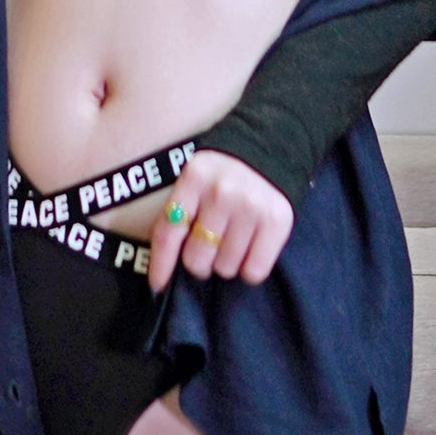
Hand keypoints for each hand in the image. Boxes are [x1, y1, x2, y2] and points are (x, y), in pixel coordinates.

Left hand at [145, 150, 293, 294]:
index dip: (161, 264)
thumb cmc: (225, 174)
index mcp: (194, 178)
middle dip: (199, 262)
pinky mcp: (277, 220)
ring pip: (225, 268)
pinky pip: (254, 270)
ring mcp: (250, 206)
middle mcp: (222, 192)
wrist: (272, 149)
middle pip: (196, 258)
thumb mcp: (196, 179)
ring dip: (225, 263)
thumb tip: (161, 272)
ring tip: (232, 242)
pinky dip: (249, 270)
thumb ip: (181, 212)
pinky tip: (249, 251)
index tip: (158, 285)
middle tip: (209, 249)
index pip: (169, 232)